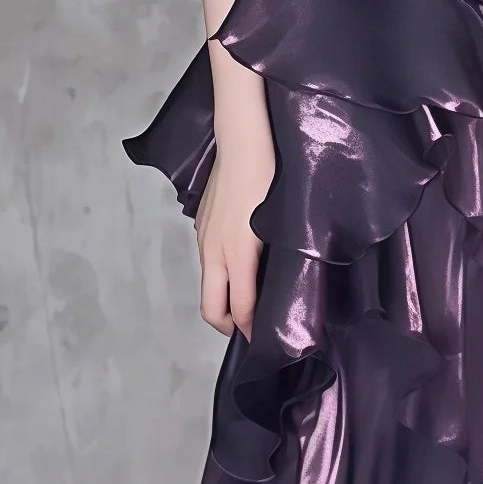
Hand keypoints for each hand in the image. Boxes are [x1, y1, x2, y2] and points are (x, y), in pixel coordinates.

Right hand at [195, 125, 275, 337]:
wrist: (243, 142)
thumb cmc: (269, 178)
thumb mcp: (280, 222)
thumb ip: (275, 257)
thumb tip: (281, 284)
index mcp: (237, 254)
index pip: (240, 308)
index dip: (251, 330)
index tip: (264, 340)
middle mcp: (214, 251)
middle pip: (211, 308)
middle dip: (229, 326)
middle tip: (251, 330)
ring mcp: (204, 238)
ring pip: (208, 285)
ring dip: (223, 301)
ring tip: (248, 301)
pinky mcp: (201, 225)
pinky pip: (207, 263)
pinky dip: (219, 277)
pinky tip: (239, 268)